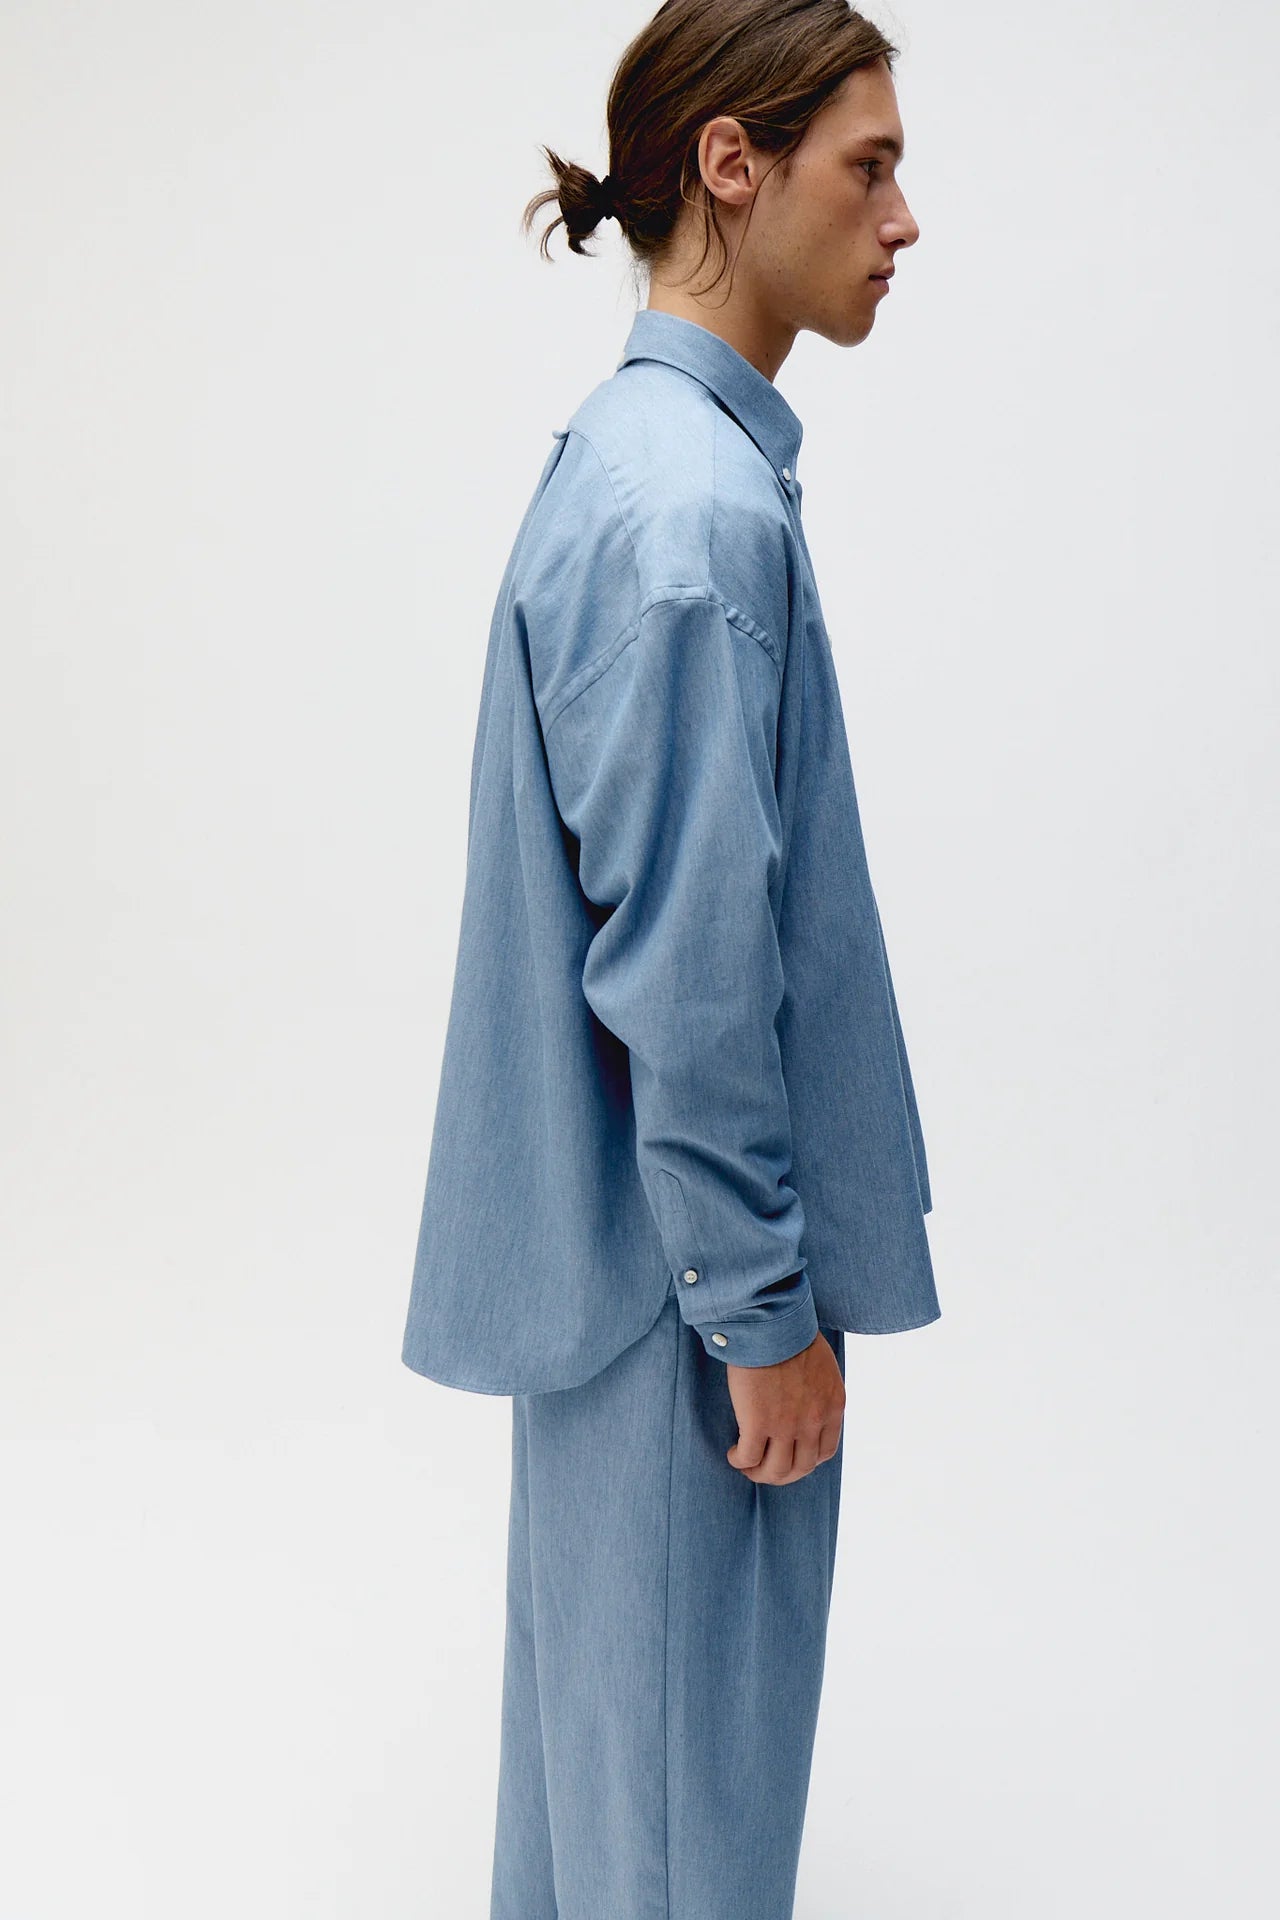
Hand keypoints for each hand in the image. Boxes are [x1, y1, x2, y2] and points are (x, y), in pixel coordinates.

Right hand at [724, 1331, 845, 1484]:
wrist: (770, 1322)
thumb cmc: (790, 1333)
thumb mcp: (821, 1365)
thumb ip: (817, 1389)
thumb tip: (802, 1401)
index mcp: (832, 1406)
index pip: (824, 1452)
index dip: (805, 1460)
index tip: (789, 1454)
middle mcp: (814, 1421)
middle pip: (801, 1468)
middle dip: (782, 1474)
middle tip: (765, 1467)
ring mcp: (787, 1425)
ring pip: (775, 1470)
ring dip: (760, 1473)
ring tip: (746, 1464)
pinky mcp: (758, 1423)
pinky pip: (749, 1458)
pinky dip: (740, 1461)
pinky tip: (733, 1453)